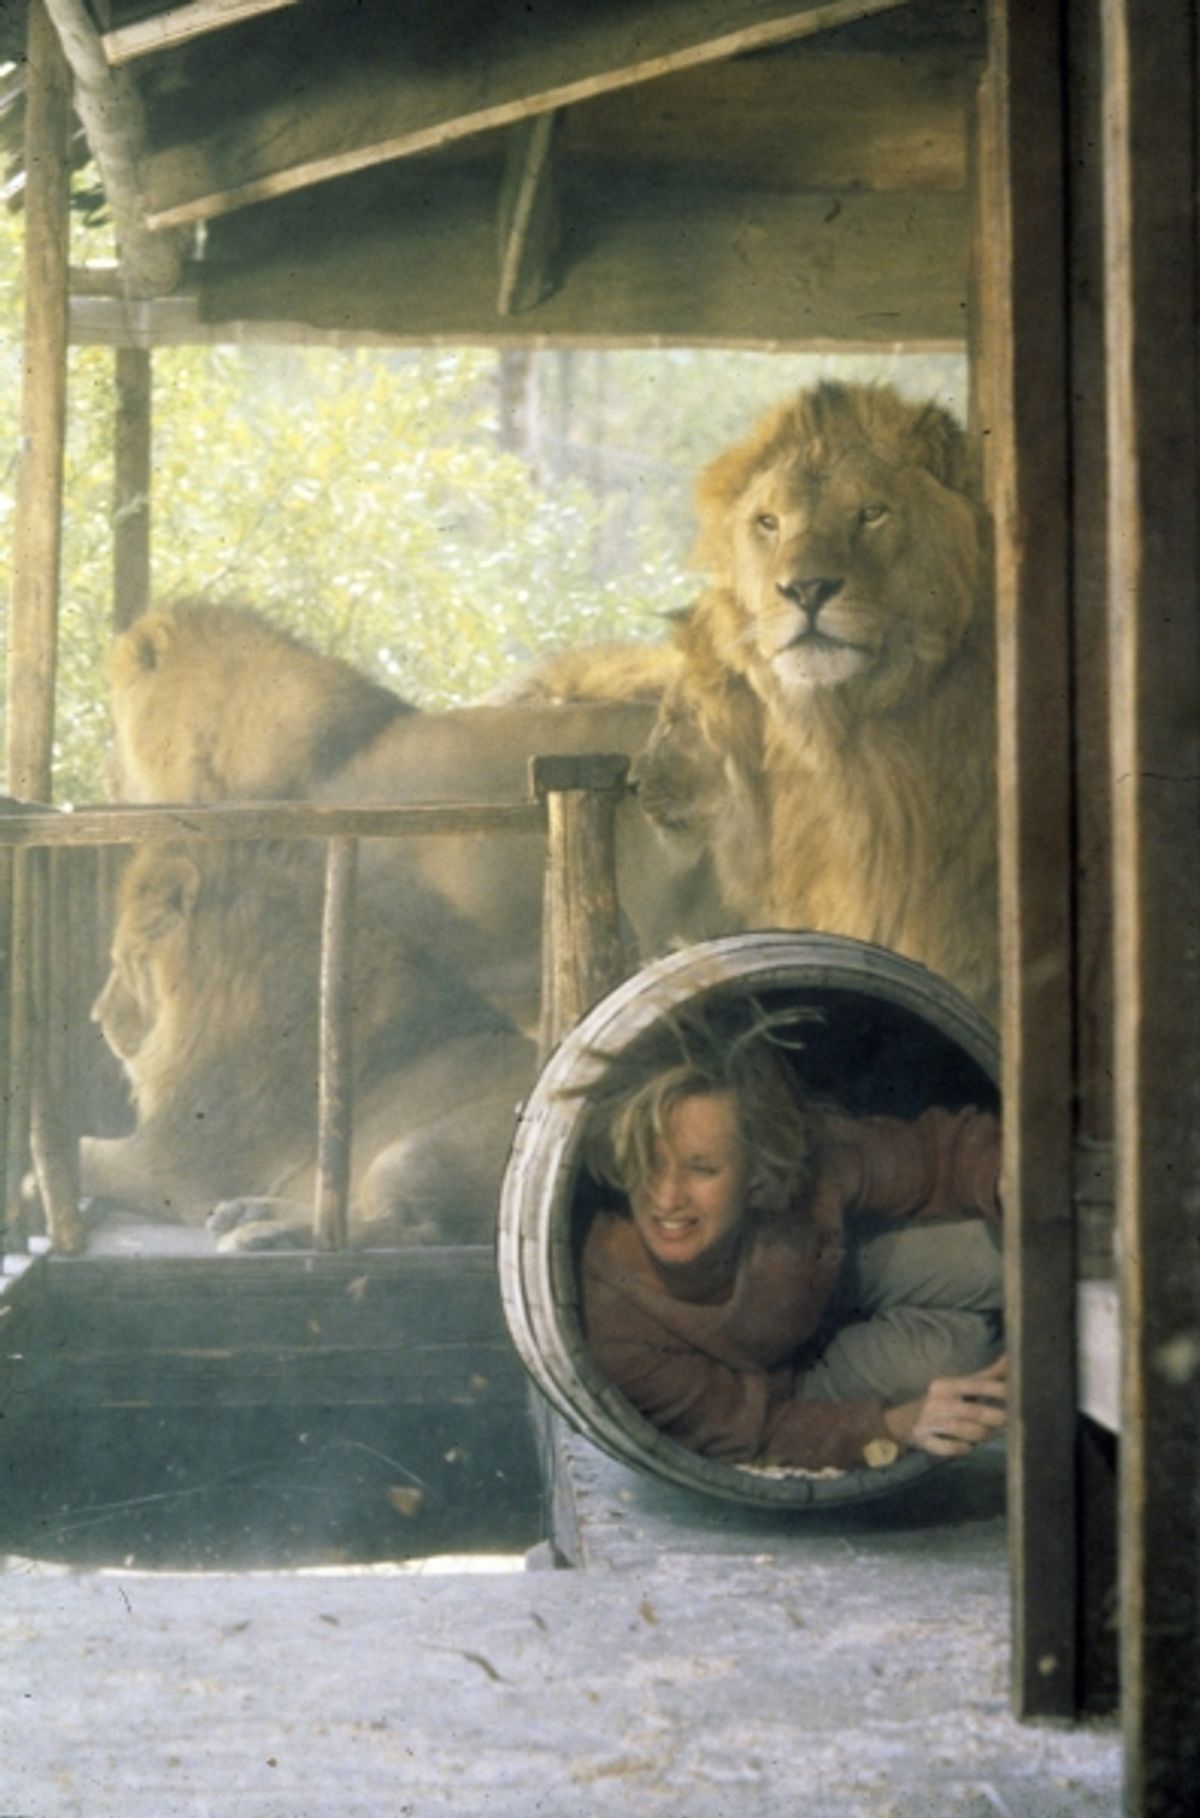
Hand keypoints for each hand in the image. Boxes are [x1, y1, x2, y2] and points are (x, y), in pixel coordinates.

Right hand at [882, 1355, 1007, 1457]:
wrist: (902, 1421)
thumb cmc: (941, 1401)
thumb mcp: (960, 1386)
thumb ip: (987, 1376)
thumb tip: (1011, 1358)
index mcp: (947, 1385)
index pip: (976, 1385)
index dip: (998, 1390)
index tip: (1018, 1396)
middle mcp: (937, 1401)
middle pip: (974, 1411)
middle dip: (996, 1418)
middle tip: (1010, 1421)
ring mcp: (929, 1421)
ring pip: (965, 1432)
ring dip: (981, 1436)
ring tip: (988, 1434)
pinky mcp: (924, 1440)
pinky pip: (949, 1448)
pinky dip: (961, 1448)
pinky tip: (966, 1446)